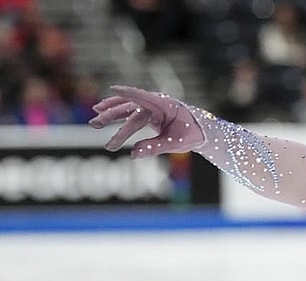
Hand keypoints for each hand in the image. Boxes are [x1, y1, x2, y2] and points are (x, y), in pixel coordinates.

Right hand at [89, 86, 204, 157]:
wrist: (200, 131)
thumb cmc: (190, 134)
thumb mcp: (175, 143)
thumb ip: (155, 147)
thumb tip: (133, 154)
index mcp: (165, 105)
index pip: (144, 97)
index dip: (129, 93)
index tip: (114, 88)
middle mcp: (156, 103)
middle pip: (130, 108)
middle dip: (112, 116)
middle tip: (95, 124)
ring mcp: (151, 107)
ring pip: (127, 109)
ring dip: (110, 114)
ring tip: (94, 121)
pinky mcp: (148, 113)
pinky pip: (129, 112)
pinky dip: (117, 113)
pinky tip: (101, 112)